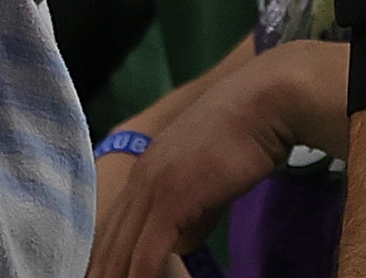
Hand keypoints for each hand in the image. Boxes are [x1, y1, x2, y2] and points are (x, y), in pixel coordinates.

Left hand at [88, 41, 349, 277]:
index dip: (105, 258)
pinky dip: (141, 274)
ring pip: (122, 250)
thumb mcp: (207, 182)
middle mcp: (140, 180)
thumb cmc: (243, 138)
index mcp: (144, 173)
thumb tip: (180, 245)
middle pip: (108, 241)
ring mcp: (153, 188)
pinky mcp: (171, 200)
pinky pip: (148, 251)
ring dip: (117, 277)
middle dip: (104, 270)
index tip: (104, 275)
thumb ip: (191, 214)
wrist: (262, 105)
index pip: (112, 227)